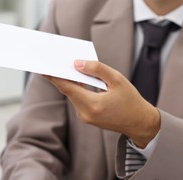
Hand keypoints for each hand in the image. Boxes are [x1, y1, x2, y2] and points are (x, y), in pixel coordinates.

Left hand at [45, 60, 160, 147]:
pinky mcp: (87, 117)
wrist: (140, 123)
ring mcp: (84, 117)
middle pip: (68, 90)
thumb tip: (77, 63)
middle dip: (62, 74)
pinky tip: (79, 76)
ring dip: (71, 80)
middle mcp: (84, 113)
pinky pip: (78, 99)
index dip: (53, 76)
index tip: (43, 67)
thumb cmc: (131, 100)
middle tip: (56, 59)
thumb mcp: (117, 80)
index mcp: (92, 105)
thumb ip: (97, 69)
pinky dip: (77, 88)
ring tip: (68, 64)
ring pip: (73, 94)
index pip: (66, 87)